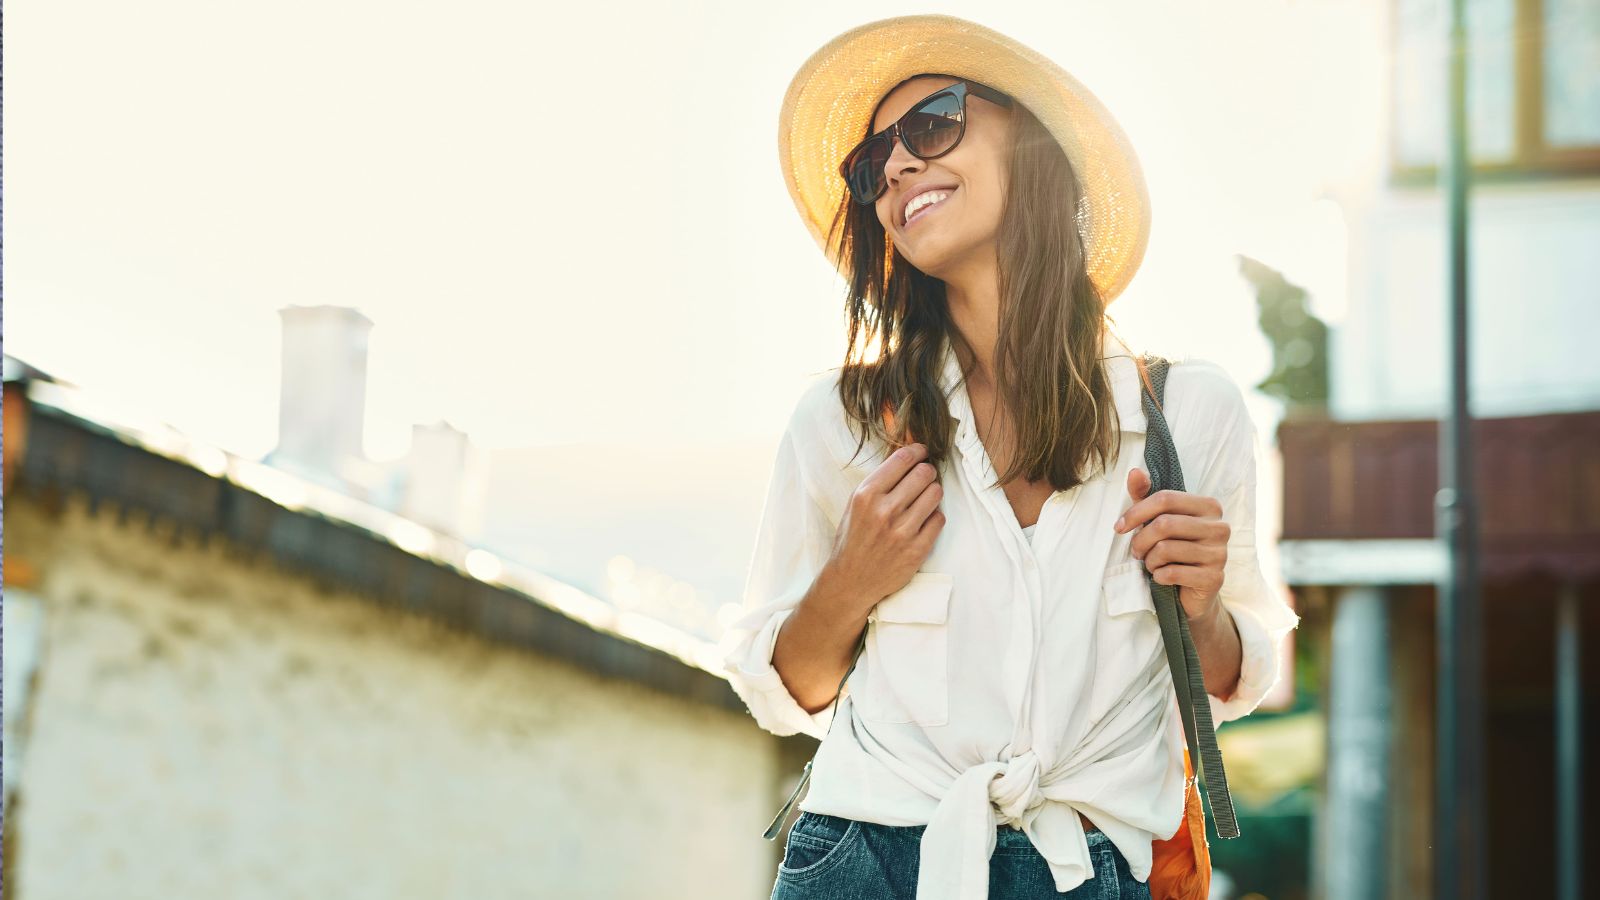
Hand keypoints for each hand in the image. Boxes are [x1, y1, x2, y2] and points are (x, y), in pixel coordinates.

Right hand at [825, 442, 944, 613]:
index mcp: (866, 496)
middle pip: (924, 473)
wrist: (851, 580)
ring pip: (936, 494)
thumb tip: (906, 457)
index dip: (917, 451)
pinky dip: (934, 516)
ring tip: (925, 497)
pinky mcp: (917, 550)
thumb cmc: (853, 539)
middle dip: (927, 471)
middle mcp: (885, 511)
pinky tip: (924, 519)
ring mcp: (903, 532)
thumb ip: (878, 482)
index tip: (922, 451)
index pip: (902, 460)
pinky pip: (939, 519)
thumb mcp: (855, 505)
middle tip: (925, 475)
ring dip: (933, 491)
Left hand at [1113, 467, 1228, 622]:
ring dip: (1150, 560)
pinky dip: (1159, 576)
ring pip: (1166, 549)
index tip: (1119, 527)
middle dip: (1140, 540)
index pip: (1165, 498)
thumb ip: (1146, 495)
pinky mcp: (1214, 578)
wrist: (1192, 591)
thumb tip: (1134, 472)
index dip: (1136, 512)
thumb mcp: (1158, 519)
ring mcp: (1220, 554)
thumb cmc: (1174, 549)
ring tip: (1153, 564)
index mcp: (1209, 506)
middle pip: (1164, 524)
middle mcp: (1220, 527)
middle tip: (1136, 552)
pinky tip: (1162, 577)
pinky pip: (1173, 572)